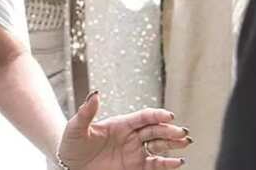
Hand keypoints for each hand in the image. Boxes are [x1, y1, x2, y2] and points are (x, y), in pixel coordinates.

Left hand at [58, 92, 190, 169]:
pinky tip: (179, 162)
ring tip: (186, 143)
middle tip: (182, 132)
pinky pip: (155, 165)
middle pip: (155, 131)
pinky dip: (168, 163)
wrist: (70, 165)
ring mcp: (134, 151)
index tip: (169, 116)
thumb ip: (87, 112)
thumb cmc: (72, 144)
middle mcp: (131, 136)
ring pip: (159, 146)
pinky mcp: (136, 166)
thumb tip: (95, 93)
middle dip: (170, 131)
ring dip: (173, 144)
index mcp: (120, 124)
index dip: (156, 115)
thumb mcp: (77, 127)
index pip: (143, 117)